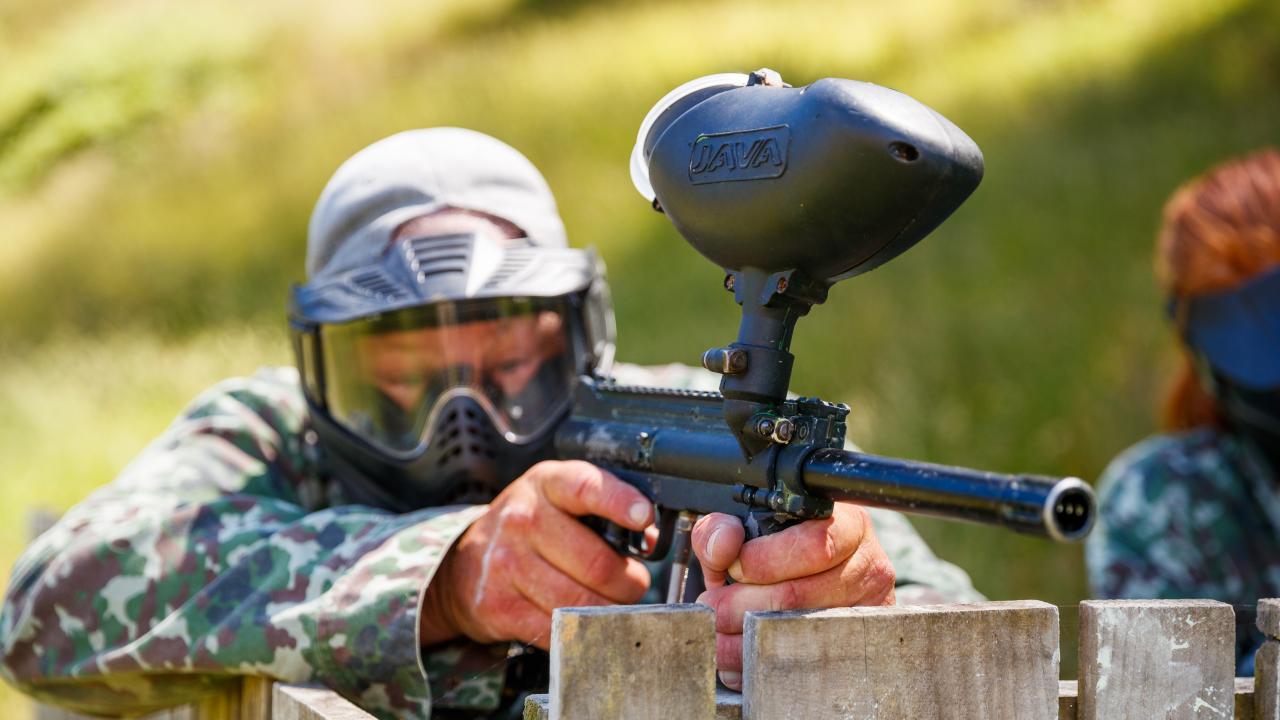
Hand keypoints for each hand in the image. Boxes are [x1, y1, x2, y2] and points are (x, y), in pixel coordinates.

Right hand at [421, 461, 652, 647]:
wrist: (464, 565)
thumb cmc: (529, 527)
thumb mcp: (561, 500)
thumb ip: (604, 510)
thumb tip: (649, 540)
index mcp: (546, 485)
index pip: (586, 486)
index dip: (620, 502)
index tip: (643, 517)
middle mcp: (522, 519)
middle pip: (597, 563)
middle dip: (630, 582)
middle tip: (634, 584)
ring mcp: (506, 564)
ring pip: (580, 602)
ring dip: (610, 611)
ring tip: (613, 605)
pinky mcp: (499, 607)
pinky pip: (558, 629)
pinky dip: (580, 631)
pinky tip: (583, 621)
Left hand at [691, 504, 894, 689]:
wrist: (804, 582)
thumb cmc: (775, 553)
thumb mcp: (744, 532)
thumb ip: (721, 530)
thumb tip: (724, 545)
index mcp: (847, 524)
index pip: (814, 544)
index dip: (766, 561)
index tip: (733, 570)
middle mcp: (867, 564)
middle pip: (801, 594)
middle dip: (742, 605)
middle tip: (712, 610)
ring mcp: (869, 609)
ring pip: (801, 632)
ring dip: (747, 639)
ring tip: (719, 636)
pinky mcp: (860, 644)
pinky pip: (809, 661)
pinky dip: (765, 663)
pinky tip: (742, 660)